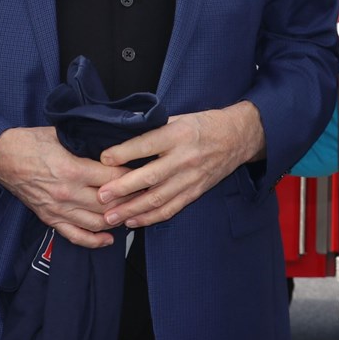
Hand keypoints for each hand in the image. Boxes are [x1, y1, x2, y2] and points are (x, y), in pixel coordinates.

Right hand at [0, 126, 129, 247]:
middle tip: (143, 195)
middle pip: (109, 203)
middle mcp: (68, 193)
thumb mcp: (62, 135)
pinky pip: (75, 236)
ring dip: (116, 220)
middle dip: (130, 200)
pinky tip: (109, 238)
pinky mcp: (50, 218)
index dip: (132, 175)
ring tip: (130, 213)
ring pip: (97, 222)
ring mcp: (59, 209)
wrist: (1, 157)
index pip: (113, 177)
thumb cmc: (31, 142)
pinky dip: (94, 240)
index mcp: (73, 169)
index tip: (142, 172)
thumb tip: (113, 145)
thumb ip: (87, 142)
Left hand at [96, 101, 265, 228]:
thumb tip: (120, 137)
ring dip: (132, 210)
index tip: (103, 159)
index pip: (146, 144)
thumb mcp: (179, 118)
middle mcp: (184, 158)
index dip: (123, 153)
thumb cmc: (203, 125)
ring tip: (111, 216)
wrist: (237, 137)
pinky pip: (171, 209)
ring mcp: (191, 178)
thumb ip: (153, 129)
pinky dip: (150, 217)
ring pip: (158, 198)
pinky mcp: (195, 192)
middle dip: (123, 189)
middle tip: (101, 196)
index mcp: (178, 134)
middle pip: (150, 177)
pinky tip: (133, 221)